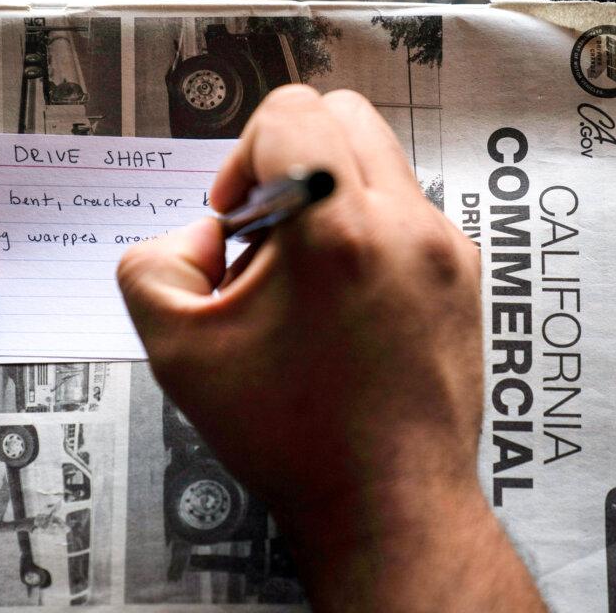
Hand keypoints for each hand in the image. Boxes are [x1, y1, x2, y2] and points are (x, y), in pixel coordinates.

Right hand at [118, 86, 545, 611]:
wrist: (388, 505)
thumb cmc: (288, 435)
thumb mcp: (176, 350)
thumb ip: (153, 264)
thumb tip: (204, 237)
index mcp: (336, 228)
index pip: (291, 112)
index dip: (241, 154)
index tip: (233, 220)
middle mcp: (405, 222)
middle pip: (340, 115)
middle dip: (286, 155)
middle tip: (260, 231)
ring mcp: (444, 247)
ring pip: (375, 159)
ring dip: (324, 192)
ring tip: (299, 275)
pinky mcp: (462, 274)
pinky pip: (403, 208)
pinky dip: (360, 226)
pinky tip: (338, 300)